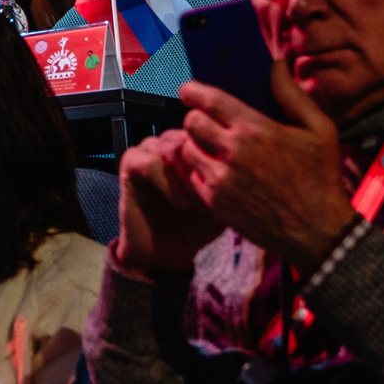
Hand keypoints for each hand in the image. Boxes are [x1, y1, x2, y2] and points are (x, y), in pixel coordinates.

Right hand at [113, 133, 225, 276]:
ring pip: (172, 148)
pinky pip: (149, 162)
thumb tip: (252, 166)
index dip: (223, 161)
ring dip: (188, 179)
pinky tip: (182, 204)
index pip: (212, 133)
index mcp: (194, 143)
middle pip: (193, 138)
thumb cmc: (198, 225)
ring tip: (198, 205)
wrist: (166, 251)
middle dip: (206, 170)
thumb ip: (233, 179)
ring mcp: (149, 149)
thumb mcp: (224, 201)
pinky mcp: (130, 164)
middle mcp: (171, 140)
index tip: (233, 193)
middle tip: (215, 201)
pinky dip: (168, 184)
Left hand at [161, 67, 359, 268]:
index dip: (192, 91)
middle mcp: (233, 151)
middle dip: (196, 117)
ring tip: (211, 148)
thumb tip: (277, 65)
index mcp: (256, 129)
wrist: (319, 233)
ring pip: (186, 149)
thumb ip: (293, 94)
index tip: (188, 90)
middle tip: (206, 122)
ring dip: (195, 145)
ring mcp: (221, 179)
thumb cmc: (321, 179)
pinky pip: (192, 177)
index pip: (209, 99)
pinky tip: (218, 173)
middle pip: (190, 121)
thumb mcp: (320, 130)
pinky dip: (200, 172)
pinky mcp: (216, 203)